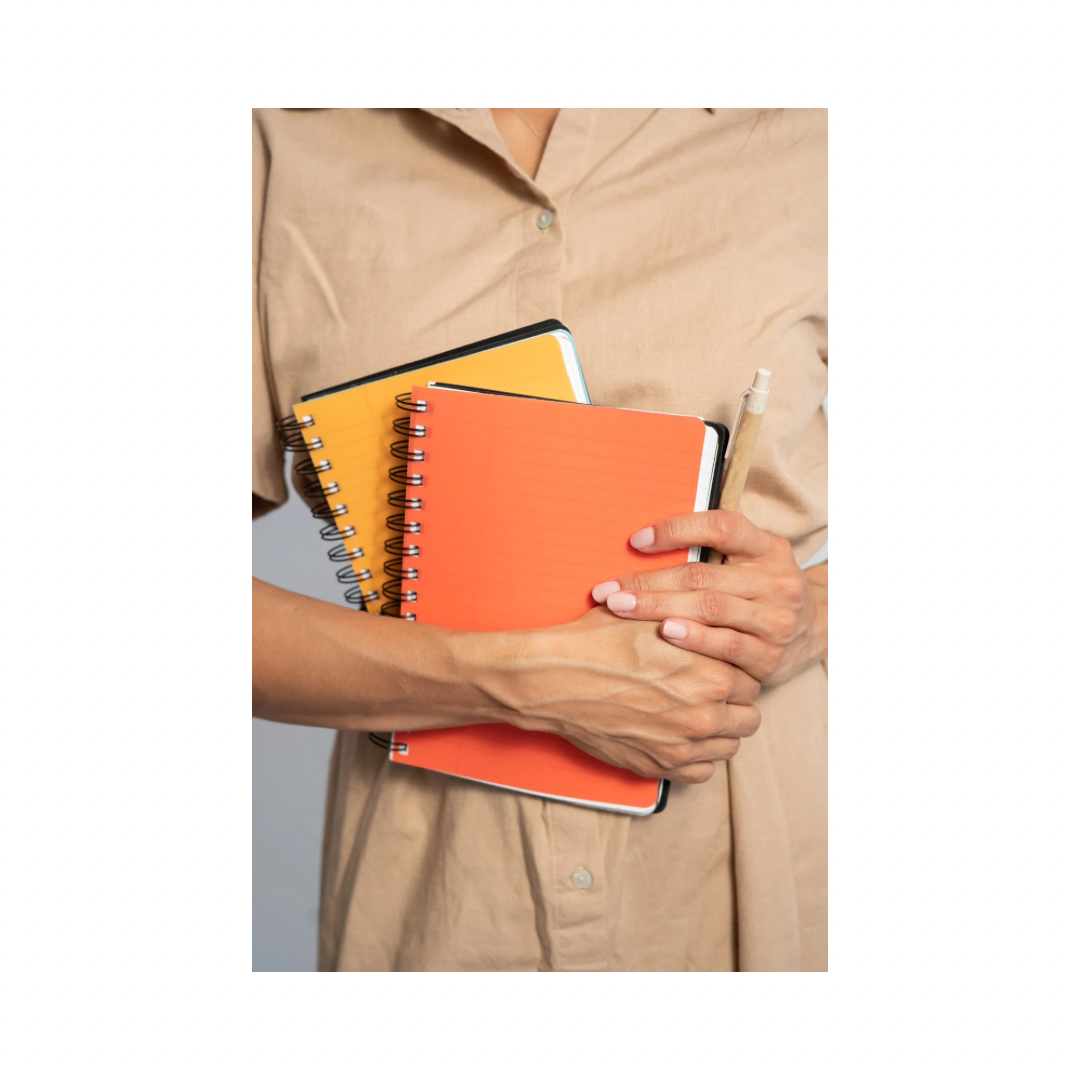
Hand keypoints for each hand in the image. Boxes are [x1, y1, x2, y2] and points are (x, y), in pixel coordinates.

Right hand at [474, 607, 761, 783]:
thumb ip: (692, 619)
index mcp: (711, 673)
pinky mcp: (661, 766)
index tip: (717, 666)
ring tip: (695, 714)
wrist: (554, 679)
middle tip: (709, 691)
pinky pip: (703, 772)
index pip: (750, 678)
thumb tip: (714, 610)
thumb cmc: (598, 641)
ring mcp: (684, 745)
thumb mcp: (651, 614)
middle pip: (748, 714)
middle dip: (733, 703)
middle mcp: (705, 713)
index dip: (733, 670)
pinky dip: (697, 757)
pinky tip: (680, 738)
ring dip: (718, 731)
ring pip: (730, 745)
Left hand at [590, 510, 826, 686]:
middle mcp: (776, 581)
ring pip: (710, 609)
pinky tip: (664, 633)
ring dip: (659, 608)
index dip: (677, 529)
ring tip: (621, 608)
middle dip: (648, 581)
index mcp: (767, 548)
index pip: (722, 527)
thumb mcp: (753, 559)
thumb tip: (643, 537)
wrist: (818, 632)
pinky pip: (727, 646)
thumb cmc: (762, 589)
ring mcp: (776, 620)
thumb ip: (714, 548)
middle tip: (606, 589)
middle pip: (703, 575)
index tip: (635, 541)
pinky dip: (694, 639)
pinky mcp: (771, 657)